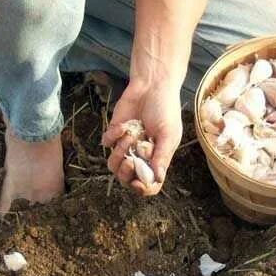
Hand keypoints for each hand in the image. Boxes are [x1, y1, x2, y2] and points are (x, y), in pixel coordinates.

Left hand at [102, 79, 182, 195]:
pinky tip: (124, 125)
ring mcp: (125, 146)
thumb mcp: (168, 134)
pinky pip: (107, 143)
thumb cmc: (166, 110)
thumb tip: (158, 179)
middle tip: (130, 160)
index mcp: (156, 160)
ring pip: (113, 164)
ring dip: (119, 152)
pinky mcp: (113, 134)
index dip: (142, 189)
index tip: (138, 183)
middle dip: (125, 172)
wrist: (152, 86)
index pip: (148, 184)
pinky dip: (114, 135)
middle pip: (125, 179)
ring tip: (130, 135)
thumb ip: (162, 156)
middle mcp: (139, 156)